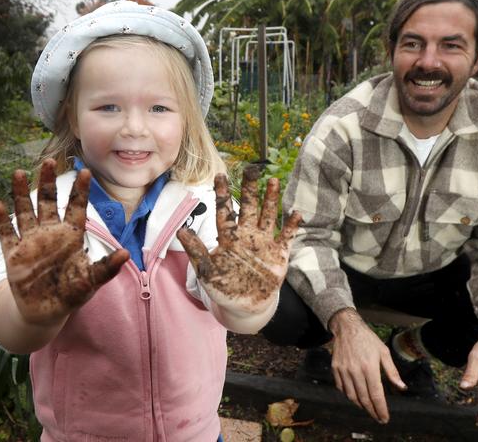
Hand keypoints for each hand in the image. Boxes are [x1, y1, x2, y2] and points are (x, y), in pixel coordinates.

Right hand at [0, 158, 128, 325]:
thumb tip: (126, 254)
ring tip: (18, 173)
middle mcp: (50, 233)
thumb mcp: (91, 281)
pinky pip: (6, 233)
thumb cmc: (72, 294)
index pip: (76, 207)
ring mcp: (31, 241)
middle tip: (48, 160)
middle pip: (47, 201)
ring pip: (25, 211)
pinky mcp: (14, 253)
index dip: (80, 190)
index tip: (85, 171)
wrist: (45, 312)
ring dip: (20, 193)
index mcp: (71, 236)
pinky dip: (1, 219)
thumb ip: (107, 268)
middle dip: (47, 181)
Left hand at [176, 165, 300, 313]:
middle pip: (249, 207)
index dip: (223, 194)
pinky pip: (286, 237)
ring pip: (268, 216)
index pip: (225, 211)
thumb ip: (196, 251)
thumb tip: (181, 231)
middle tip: (252, 170)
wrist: (244, 307)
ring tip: (273, 182)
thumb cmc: (223, 288)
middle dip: (250, 189)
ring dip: (271, 200)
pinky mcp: (279, 254)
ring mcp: (264, 243)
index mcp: (229, 237)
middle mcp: (247, 235)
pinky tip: (296, 213)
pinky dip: (291, 226)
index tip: (220, 175)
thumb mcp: (206, 271)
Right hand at [328, 308, 405, 423]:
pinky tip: (355, 396)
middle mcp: (355, 371)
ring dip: (360, 405)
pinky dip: (348, 395)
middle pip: (364, 398)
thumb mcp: (383, 352)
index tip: (384, 418)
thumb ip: (392, 371)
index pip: (376, 394)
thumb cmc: (368, 339)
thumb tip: (402, 387)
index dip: (380, 409)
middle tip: (377, 417)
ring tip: (368, 408)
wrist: (347, 328)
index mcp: (369, 367)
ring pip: (351, 395)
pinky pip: (341, 388)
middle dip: (372, 411)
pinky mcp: (335, 369)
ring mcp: (343, 370)